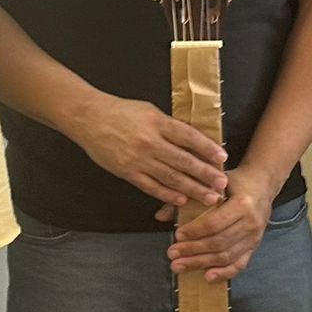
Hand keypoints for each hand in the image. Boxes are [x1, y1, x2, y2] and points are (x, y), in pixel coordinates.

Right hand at [74, 95, 226, 208]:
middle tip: (222, 184)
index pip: (188, 137)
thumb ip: (169, 126)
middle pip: (184, 161)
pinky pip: (151, 186)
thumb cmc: (120, 112)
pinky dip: (168, 194)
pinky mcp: (127, 172)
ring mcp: (138, 159)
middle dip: (205, 174)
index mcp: (157, 123)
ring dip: (193, 189)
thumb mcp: (149, 111)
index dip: (207, 148)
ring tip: (209, 197)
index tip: (222, 157)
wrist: (88, 118)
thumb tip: (193, 141)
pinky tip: (182, 200)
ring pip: (171, 177)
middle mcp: (150, 142)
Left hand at [163, 165, 277, 281]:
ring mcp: (254, 237)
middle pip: (219, 242)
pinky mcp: (254, 246)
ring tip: (180, 266)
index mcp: (242, 204)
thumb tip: (160, 216)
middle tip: (172, 254)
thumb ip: (188, 198)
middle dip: (193, 250)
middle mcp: (251, 223)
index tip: (177, 235)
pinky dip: (224, 273)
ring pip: (226, 256)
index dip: (194, 232)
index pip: (214, 223)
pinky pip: (239, 264)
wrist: (262, 184)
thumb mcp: (213, 183)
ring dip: (201, 263)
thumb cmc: (235, 182)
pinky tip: (207, 277)